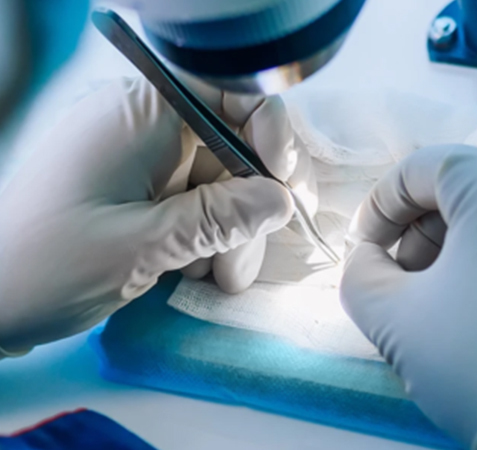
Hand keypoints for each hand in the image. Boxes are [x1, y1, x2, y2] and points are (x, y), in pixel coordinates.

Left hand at [0, 76, 314, 353]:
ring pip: (219, 183)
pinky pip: (195, 201)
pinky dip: (206, 236)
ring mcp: (144, 158)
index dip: (270, 134)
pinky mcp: (141, 188)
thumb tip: (280, 201)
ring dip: (230, 232)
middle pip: (232, 149)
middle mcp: (146, 125)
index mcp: (142, 113)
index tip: (285, 186)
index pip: (231, 91)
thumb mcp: (143, 245)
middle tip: (241, 266)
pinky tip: (191, 269)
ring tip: (215, 277)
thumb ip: (219, 218)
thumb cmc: (47, 264)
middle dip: (249, 208)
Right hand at [341, 144, 476, 447]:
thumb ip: (356, 272)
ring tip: (438, 300)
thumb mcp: (391, 315)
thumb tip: (365, 257)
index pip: (417, 170)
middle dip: (415, 233)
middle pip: (456, 189)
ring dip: (450, 249)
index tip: (364, 248)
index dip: (377, 207)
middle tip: (400, 281)